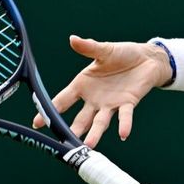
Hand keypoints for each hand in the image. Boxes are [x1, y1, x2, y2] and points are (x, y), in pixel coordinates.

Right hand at [32, 36, 169, 146]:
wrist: (146, 58)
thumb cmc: (122, 54)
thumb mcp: (104, 50)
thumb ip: (89, 47)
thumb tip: (73, 38)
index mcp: (83, 85)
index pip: (62, 100)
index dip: (49, 110)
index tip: (37, 122)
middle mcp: (94, 98)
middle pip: (80, 118)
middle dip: (72, 129)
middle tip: (63, 143)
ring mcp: (110, 103)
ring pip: (100, 121)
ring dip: (95, 133)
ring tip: (89, 145)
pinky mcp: (128, 103)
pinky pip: (125, 116)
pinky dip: (124, 124)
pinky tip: (123, 134)